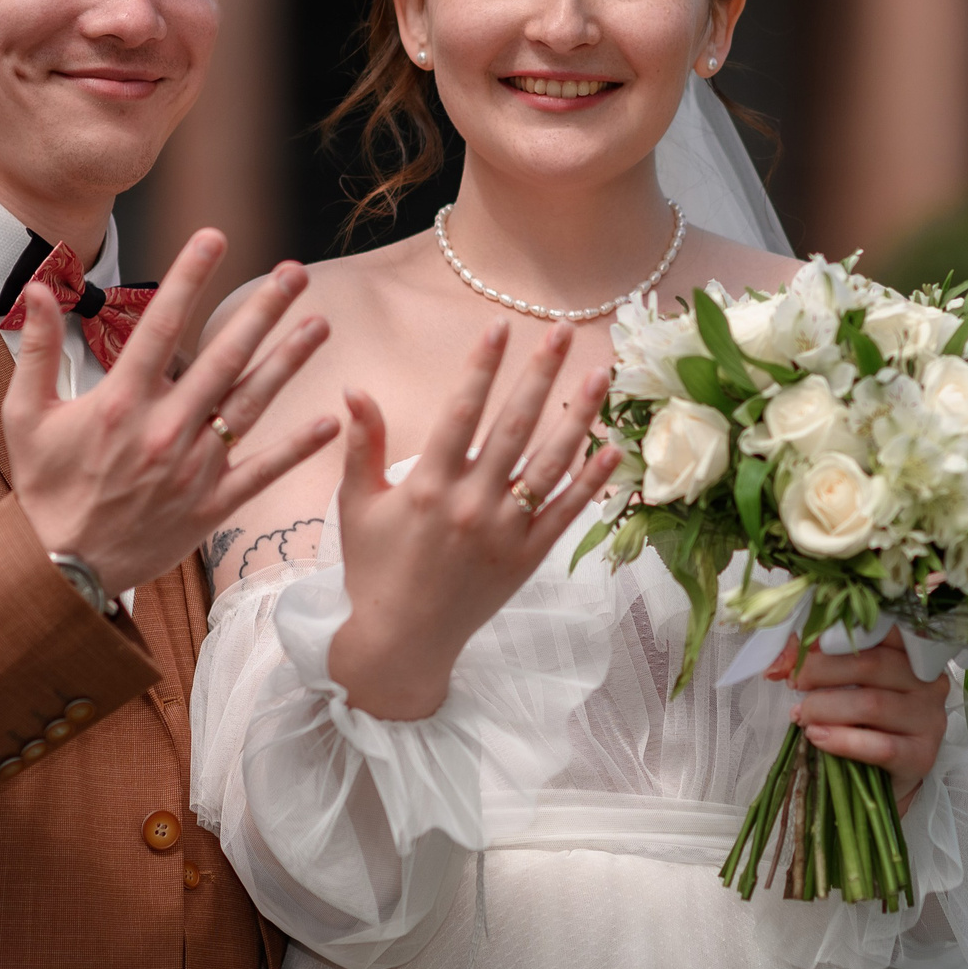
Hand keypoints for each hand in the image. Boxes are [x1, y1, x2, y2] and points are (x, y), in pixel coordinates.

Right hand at [6, 233, 337, 596]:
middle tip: (295, 274)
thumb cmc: (44, 488)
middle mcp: (163, 429)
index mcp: (119, 402)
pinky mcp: (211, 507)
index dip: (190, 277)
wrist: (59, 569)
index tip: (214, 237)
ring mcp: (192, 469)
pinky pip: (262, 471)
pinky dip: (297, 448)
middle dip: (263, 310)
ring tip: (320, 323)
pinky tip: (330, 420)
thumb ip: (36, 350)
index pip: (161, 325)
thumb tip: (38, 287)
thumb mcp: (24, 416)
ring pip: (251, 404)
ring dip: (289, 362)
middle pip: (223, 357)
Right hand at [324, 321, 622, 719]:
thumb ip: (362, 444)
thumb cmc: (373, 568)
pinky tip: (613, 447)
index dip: (481, 366)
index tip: (500, 327)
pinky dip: (591, 480)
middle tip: (561, 330)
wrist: (400, 641)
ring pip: (550, 463)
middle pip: (514, 426)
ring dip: (578, 416)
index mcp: (427, 486)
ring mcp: (505, 532)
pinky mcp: (527, 557)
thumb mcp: (357, 505)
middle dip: (540, 374)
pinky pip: (565, 512)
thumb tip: (354, 388)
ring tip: (598, 373)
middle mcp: (471, 504)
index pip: (460, 412)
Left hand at [769, 628, 949, 809]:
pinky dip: (842, 740)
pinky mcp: (921, 755)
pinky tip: (817, 737)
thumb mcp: (846, 686)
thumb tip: (779, 661)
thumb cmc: (865, 723)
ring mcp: (929, 719)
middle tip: (794, 683)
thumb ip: (818, 664)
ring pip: (872, 704)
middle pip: (871, 664)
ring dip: (825, 707)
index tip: (806, 646)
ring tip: (800, 715)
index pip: (879, 631)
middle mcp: (928, 681)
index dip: (837, 634)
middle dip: (822, 671)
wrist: (885, 777)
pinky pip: (880, 745)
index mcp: (912, 654)